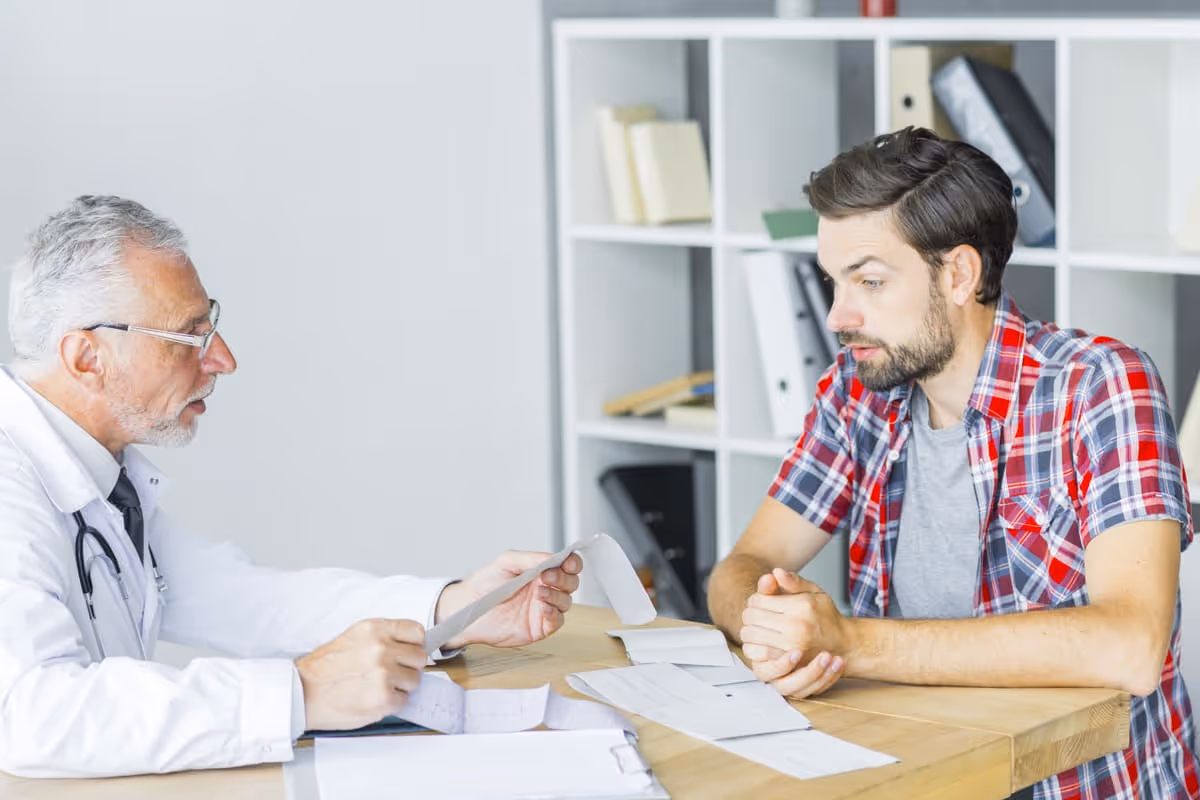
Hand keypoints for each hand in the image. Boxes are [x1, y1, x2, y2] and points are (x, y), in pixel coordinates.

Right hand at [295, 618, 426, 730]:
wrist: (302, 692)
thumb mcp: (354, 637)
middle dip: (408, 667)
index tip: (408, 652)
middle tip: (391, 673)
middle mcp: (382, 648)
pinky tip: (374, 699)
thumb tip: (409, 645)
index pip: (417, 632)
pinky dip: (392, 703)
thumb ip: (383, 638)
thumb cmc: (324, 669)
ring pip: (415, 680)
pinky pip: (404, 700)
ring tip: (378, 687)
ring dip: (401, 686)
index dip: (414, 644)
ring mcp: (384, 673)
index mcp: (375, 629)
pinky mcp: (383, 698)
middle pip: (419, 657)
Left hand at [435, 551, 582, 648]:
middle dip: (563, 578)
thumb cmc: (484, 585)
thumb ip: (531, 559)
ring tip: (539, 593)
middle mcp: (544, 589)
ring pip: (566, 601)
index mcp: (539, 571)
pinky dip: (554, 613)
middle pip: (570, 582)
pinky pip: (557, 621)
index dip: (572, 563)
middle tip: (547, 577)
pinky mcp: (539, 627)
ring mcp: (543, 608)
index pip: (566, 565)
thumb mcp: (506, 562)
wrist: (468, 609)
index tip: (568, 563)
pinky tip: (542, 608)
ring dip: (557, 596)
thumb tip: (552, 558)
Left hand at [740, 568, 848, 698]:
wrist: (843, 643)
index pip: (758, 600)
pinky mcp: (788, 662)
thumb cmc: (826, 615)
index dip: (755, 599)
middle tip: (757, 615)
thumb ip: (793, 581)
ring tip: (758, 628)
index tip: (761, 602)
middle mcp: (796, 626)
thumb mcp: (814, 591)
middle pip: (751, 617)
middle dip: (750, 614)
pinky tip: (761, 641)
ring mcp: (792, 646)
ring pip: (750, 635)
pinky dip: (754, 646)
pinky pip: (757, 653)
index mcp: (800, 606)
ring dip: (749, 630)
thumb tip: (775, 572)